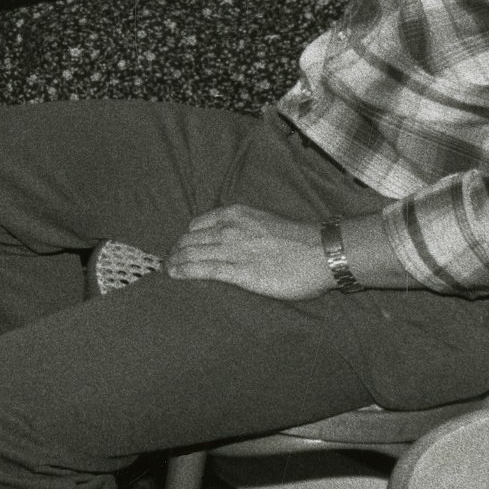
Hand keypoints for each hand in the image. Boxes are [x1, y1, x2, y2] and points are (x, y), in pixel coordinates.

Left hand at [166, 205, 332, 299]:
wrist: (320, 251)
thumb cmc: (298, 240)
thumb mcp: (263, 221)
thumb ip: (244, 228)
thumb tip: (231, 240)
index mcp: (235, 214)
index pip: (197, 225)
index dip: (186, 237)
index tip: (181, 247)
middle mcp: (229, 229)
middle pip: (190, 240)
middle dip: (176, 251)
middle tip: (169, 261)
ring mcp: (232, 249)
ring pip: (191, 254)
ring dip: (175, 262)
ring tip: (168, 270)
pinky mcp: (239, 271)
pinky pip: (202, 269)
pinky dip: (184, 271)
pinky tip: (175, 275)